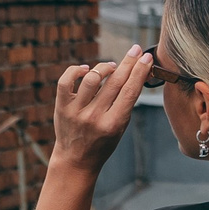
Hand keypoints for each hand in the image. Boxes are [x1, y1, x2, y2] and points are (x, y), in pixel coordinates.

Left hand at [49, 46, 154, 175]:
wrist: (76, 160)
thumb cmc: (103, 141)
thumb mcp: (121, 126)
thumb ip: (127, 102)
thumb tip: (139, 73)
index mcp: (114, 123)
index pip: (130, 91)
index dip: (140, 71)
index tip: (147, 57)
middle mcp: (94, 117)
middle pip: (114, 82)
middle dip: (128, 62)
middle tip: (136, 50)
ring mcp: (76, 112)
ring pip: (91, 78)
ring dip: (104, 67)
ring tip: (111, 67)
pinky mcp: (61, 107)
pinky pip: (66, 81)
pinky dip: (76, 70)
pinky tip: (85, 69)